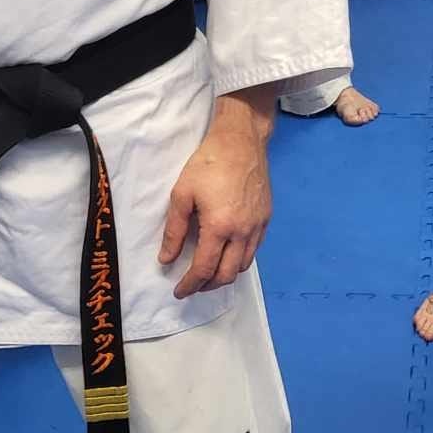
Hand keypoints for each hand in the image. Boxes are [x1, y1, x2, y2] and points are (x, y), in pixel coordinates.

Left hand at [159, 102, 272, 297]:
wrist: (241, 140)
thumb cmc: (207, 164)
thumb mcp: (182, 195)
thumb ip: (174, 231)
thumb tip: (166, 259)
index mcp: (220, 227)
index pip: (204, 269)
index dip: (190, 284)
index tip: (179, 291)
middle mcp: (243, 232)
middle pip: (227, 274)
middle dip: (207, 286)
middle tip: (192, 285)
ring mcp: (258, 225)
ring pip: (243, 265)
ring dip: (225, 274)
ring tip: (209, 272)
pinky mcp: (266, 217)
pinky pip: (254, 249)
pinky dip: (239, 259)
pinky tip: (227, 253)